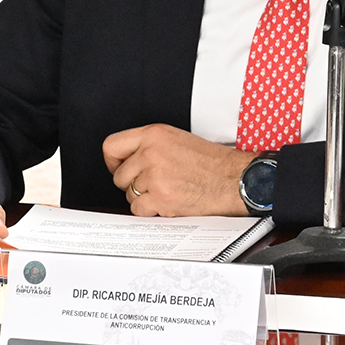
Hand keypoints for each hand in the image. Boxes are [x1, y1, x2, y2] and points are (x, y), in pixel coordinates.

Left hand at [101, 124, 254, 217]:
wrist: (232, 178)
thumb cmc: (211, 162)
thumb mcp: (177, 139)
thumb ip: (150, 146)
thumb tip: (127, 161)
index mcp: (154, 134)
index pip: (112, 146)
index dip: (113, 162)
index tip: (121, 168)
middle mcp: (151, 152)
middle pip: (119, 176)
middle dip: (132, 184)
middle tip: (151, 184)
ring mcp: (154, 175)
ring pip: (129, 195)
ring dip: (143, 198)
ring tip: (164, 192)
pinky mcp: (160, 197)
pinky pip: (138, 209)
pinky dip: (150, 211)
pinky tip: (166, 203)